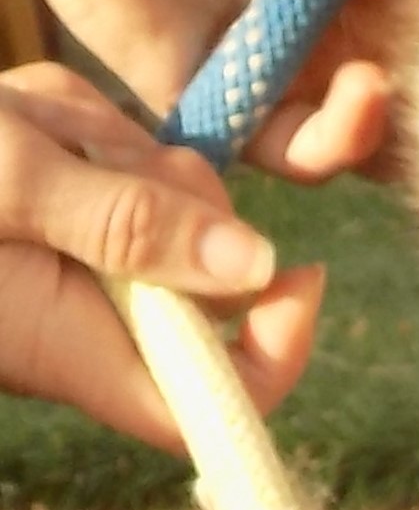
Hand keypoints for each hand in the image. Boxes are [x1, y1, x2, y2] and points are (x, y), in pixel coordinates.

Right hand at [0, 65, 323, 451]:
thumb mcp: (5, 182)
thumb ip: (122, 223)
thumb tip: (255, 265)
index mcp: (80, 345)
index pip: (222, 397)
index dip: (277, 349)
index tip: (298, 270)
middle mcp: (83, 314)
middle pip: (201, 261)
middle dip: (168, 192)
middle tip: (94, 150)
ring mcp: (63, 259)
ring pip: (151, 194)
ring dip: (104, 143)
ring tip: (21, 123)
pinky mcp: (45, 209)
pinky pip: (99, 157)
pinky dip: (68, 123)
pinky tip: (14, 113)